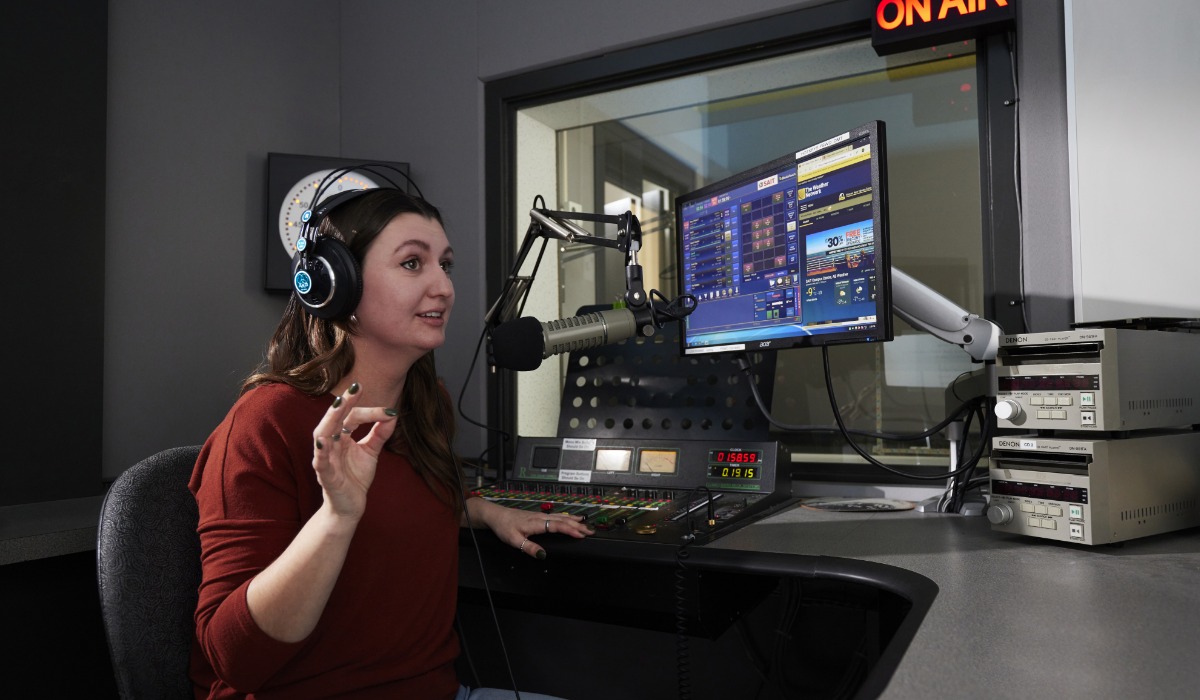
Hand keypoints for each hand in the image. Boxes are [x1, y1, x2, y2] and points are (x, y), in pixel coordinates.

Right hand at [311, 383, 398, 518]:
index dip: (369, 411)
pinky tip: (322, 440)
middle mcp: (331, 444)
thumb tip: (393, 413)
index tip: (390, 410)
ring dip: (330, 419)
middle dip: (344, 403)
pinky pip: (320, 461)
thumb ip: (380, 433)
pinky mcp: (325, 476)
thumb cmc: (356, 478)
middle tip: (356, 387)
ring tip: (339, 405)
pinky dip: (320, 451)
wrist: (350, 507)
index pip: (352, 417)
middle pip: (335, 419)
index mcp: (341, 437)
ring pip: (323, 435)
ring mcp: (326, 459)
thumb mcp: (371, 451)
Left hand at [470, 500, 593, 558]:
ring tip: (586, 524)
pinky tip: (570, 518)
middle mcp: (540, 517)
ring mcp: (540, 515)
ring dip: (574, 521)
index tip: (582, 534)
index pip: (558, 526)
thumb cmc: (504, 526)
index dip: (571, 530)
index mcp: (537, 523)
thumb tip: (542, 555)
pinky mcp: (538, 516)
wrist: (496, 515)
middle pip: (563, 520)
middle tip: (591, 531)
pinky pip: (557, 516)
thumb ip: (529, 547)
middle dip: (578, 526)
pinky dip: (567, 517)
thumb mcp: (514, 540)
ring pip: (561, 517)